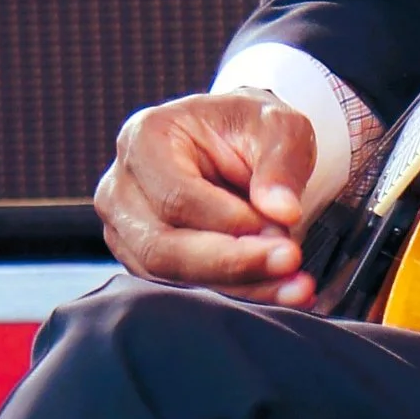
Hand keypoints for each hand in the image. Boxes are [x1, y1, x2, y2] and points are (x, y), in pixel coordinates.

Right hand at [94, 92, 320, 304]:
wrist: (236, 144)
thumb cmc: (249, 128)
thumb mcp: (279, 128)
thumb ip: (281, 165)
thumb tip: (283, 212)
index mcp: (145, 138)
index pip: (177, 197)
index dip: (230, 221)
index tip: (283, 228)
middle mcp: (121, 188)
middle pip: (162, 247)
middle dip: (232, 263)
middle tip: (291, 262)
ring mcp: (126, 229)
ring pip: (174, 275)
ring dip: (241, 285)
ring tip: (298, 283)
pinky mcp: (144, 260)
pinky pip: (187, 287)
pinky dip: (239, 291)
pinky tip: (281, 287)